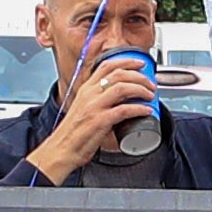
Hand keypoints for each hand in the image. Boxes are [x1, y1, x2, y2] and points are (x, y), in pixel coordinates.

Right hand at [35, 53, 150, 179]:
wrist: (61, 150)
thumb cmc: (72, 134)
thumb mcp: (83, 109)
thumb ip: (98, 101)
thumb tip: (118, 100)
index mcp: (86, 89)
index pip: (106, 66)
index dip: (126, 61)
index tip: (140, 63)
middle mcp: (89, 94)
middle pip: (118, 74)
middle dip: (139, 76)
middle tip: (150, 83)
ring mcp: (94, 107)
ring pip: (122, 88)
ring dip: (141, 89)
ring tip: (150, 95)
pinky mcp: (100, 121)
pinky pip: (124, 110)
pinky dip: (138, 109)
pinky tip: (146, 110)